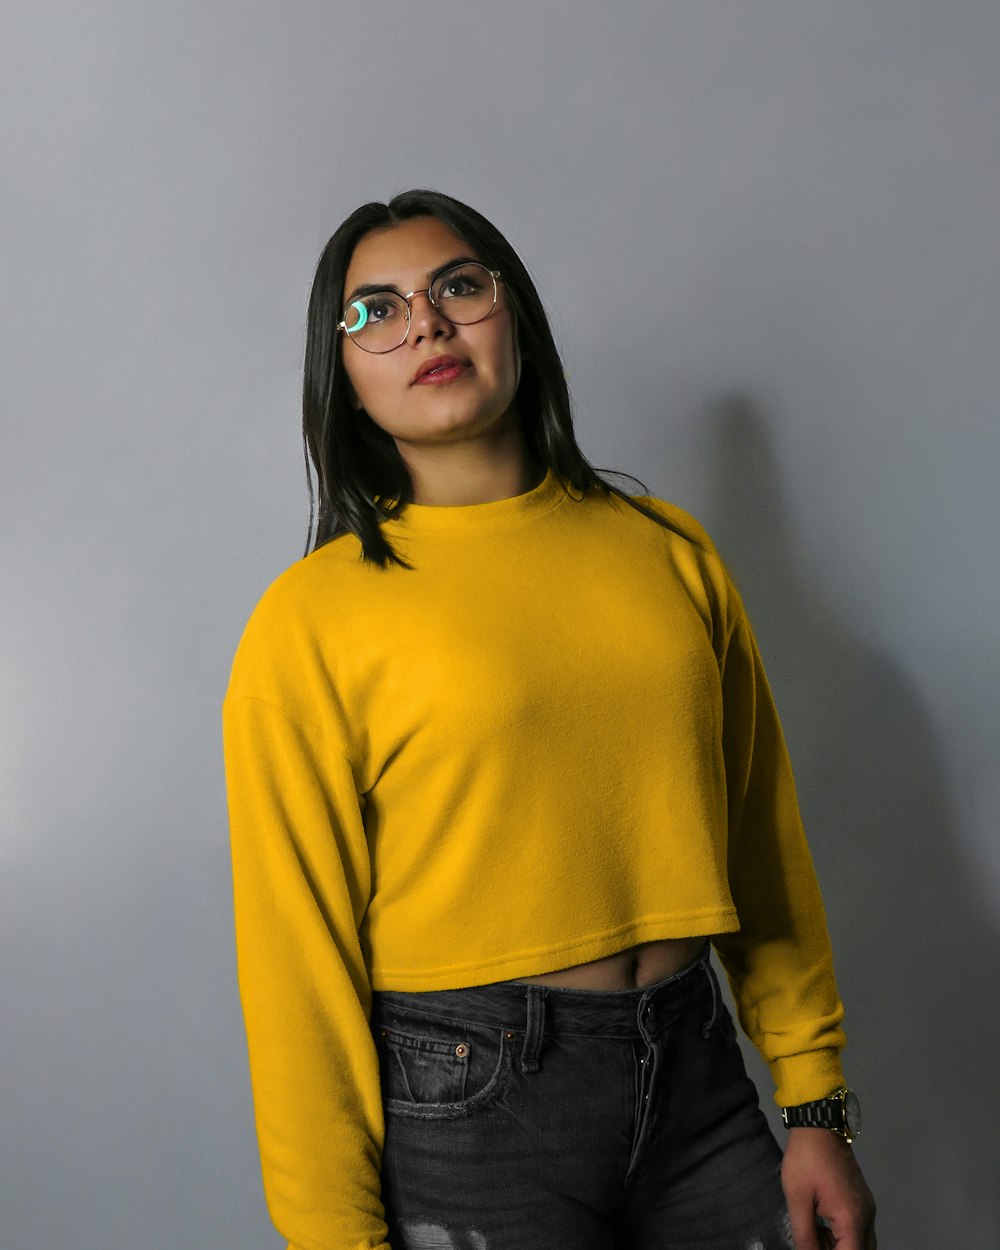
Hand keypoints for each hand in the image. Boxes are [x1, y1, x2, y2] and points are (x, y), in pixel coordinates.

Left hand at [781, 1127, 876, 1248]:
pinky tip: (821, 1227)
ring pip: (861, 1242)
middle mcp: (866, 1216)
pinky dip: (843, 1235)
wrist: (819, 1124)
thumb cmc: (806, 1159)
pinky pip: (859, 1229)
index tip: (813, 1248)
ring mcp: (867, 1207)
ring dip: (840, 1245)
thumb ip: (804, 1233)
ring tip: (814, 1236)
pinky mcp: (862, 1199)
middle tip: (812, 1243)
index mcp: (852, 1218)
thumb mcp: (798, 1198)